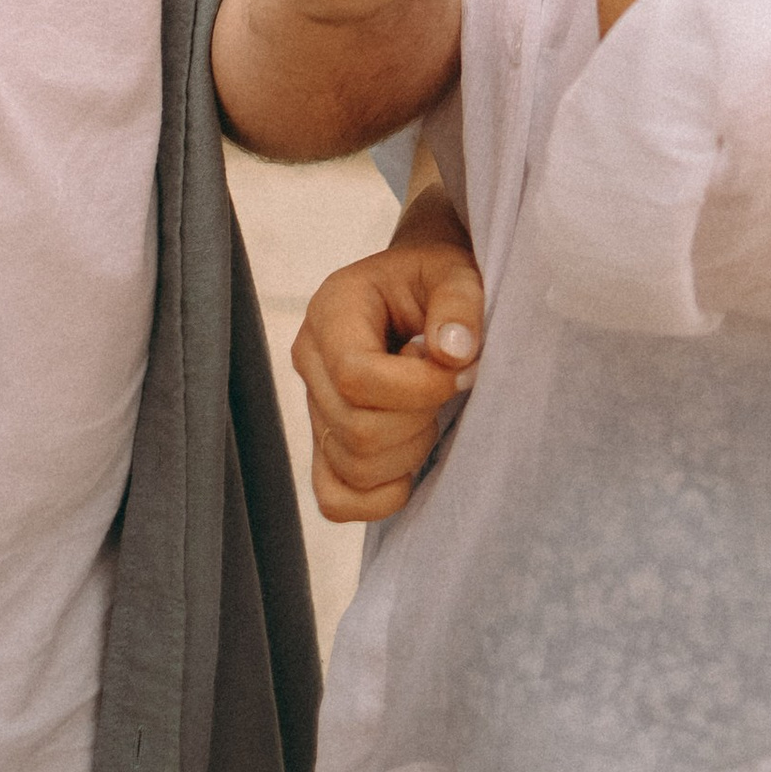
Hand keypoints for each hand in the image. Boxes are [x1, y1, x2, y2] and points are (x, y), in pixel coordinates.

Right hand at [293, 202, 485, 521]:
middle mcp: (310, 359)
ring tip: (428, 413)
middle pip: (354, 429)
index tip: (460, 370)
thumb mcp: (454, 272)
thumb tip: (452, 354)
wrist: (417, 290)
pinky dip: (379, 499)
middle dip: (419, 421)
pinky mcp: (325, 444)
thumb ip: (458, 303)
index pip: (355, 375)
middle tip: (448, 389)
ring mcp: (313, 406)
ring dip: (408, 455)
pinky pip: (335, 499)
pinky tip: (410, 465)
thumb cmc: (434, 280)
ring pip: (351, 468)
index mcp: (332, 309)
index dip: (417, 388)